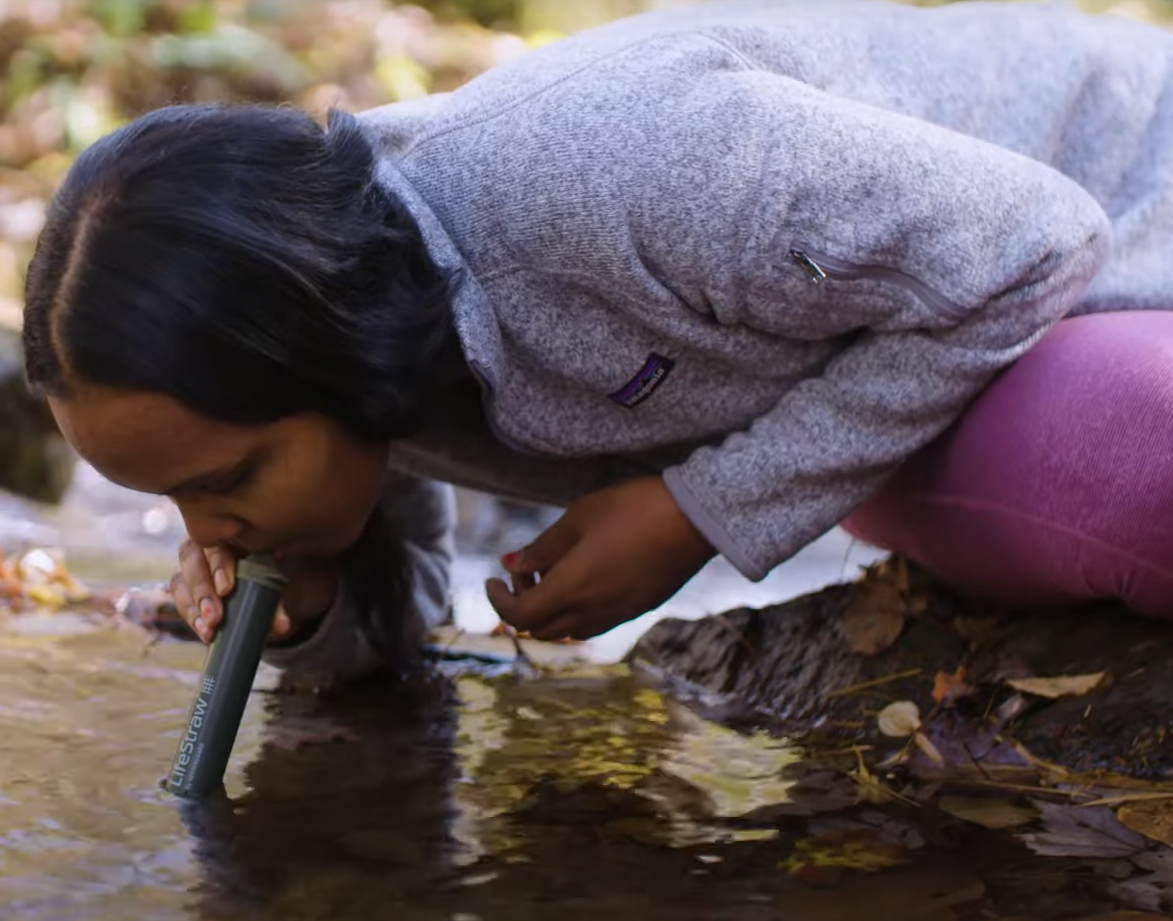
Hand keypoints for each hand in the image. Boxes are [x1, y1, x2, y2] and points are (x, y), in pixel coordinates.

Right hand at [169, 539, 339, 643]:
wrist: (301, 583)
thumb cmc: (301, 571)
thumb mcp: (299, 581)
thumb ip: (284, 598)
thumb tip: (280, 626)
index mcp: (239, 528)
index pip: (220, 538)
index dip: (219, 563)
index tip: (227, 589)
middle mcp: (212, 540)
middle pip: (192, 557)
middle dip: (202, 590)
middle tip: (215, 617)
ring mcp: (198, 562)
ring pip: (181, 579)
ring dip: (193, 607)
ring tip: (209, 630)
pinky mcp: (191, 586)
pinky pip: (182, 598)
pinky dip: (192, 616)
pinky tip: (206, 634)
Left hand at [485, 476, 714, 640]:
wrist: (694, 518)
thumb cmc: (633, 509)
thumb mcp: (579, 518)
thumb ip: (542, 547)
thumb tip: (510, 562)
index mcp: (572, 589)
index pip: (520, 615)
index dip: (499, 600)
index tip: (493, 577)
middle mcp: (592, 611)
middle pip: (540, 630)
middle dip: (521, 605)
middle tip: (523, 571)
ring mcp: (617, 614)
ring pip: (567, 629)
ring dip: (549, 610)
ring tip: (553, 572)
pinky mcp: (637, 609)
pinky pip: (593, 622)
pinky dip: (574, 609)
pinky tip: (584, 577)